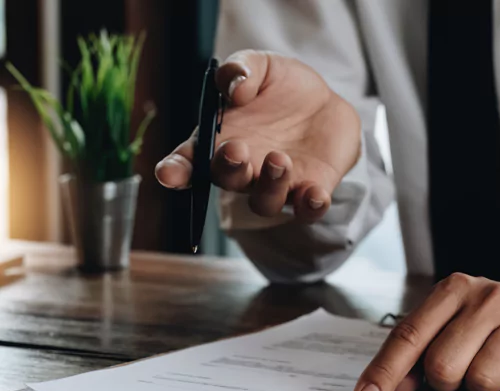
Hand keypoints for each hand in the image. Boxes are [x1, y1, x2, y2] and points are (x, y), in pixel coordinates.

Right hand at [154, 50, 360, 222]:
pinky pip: (308, 210)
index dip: (176, 171)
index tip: (169, 174)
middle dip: (228, 169)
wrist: (326, 102)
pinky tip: (316, 195)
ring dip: (269, 186)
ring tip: (278, 159)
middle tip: (237, 150)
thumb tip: (234, 86)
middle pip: (227, 181)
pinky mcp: (312, 189)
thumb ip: (241, 69)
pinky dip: (311, 207)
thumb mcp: (261, 65)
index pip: (189, 161)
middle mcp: (245, 169)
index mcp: (220, 140)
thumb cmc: (282, 86)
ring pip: (265, 202)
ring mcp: (278, 184)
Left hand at [352, 274, 499, 390]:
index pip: (410, 335)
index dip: (385, 373)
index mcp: (456, 288)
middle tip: (464, 374)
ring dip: (485, 388)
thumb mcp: (455, 323)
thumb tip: (397, 387)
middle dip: (448, 384)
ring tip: (498, 369)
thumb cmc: (494, 325)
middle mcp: (491, 296)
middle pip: (443, 366)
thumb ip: (421, 349)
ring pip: (484, 380)